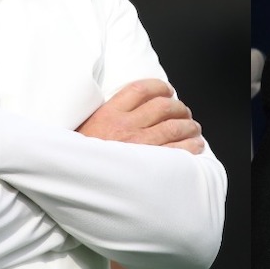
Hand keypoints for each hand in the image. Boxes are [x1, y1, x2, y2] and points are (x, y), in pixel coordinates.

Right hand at [77, 78, 203, 154]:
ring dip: (189, 126)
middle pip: (163, 106)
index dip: (160, 87)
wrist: (73, 182)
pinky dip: (191, 146)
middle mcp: (125, 126)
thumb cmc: (80, 160)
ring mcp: (137, 145)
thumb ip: (106, 117)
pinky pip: (178, 150)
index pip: (141, 89)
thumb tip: (131, 110)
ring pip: (174, 126)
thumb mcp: (85, 130)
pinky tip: (196, 146)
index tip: (168, 91)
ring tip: (194, 129)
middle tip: (185, 113)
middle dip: (179, 108)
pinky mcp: (147, 166)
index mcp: (109, 113)